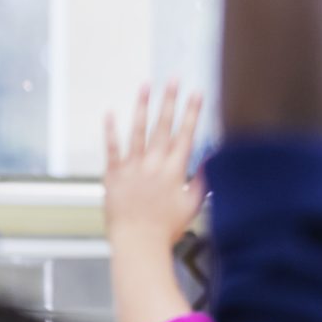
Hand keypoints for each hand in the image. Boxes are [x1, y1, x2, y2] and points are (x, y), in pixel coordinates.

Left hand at [104, 83, 204, 251]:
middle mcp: (154, 164)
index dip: (193, 112)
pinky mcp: (113, 174)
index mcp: (175, 170)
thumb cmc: (166, 228)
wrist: (138, 242)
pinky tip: (110, 112)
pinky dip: (110, 130)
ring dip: (142, 106)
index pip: (186, 135)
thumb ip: (202, 180)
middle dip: (171, 101)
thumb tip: (211, 160)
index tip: (198, 93)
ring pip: (138, 131)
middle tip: (174, 79)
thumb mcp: (193, 205)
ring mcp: (132, 167)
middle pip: (164, 126)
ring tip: (146, 85)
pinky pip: (111, 148)